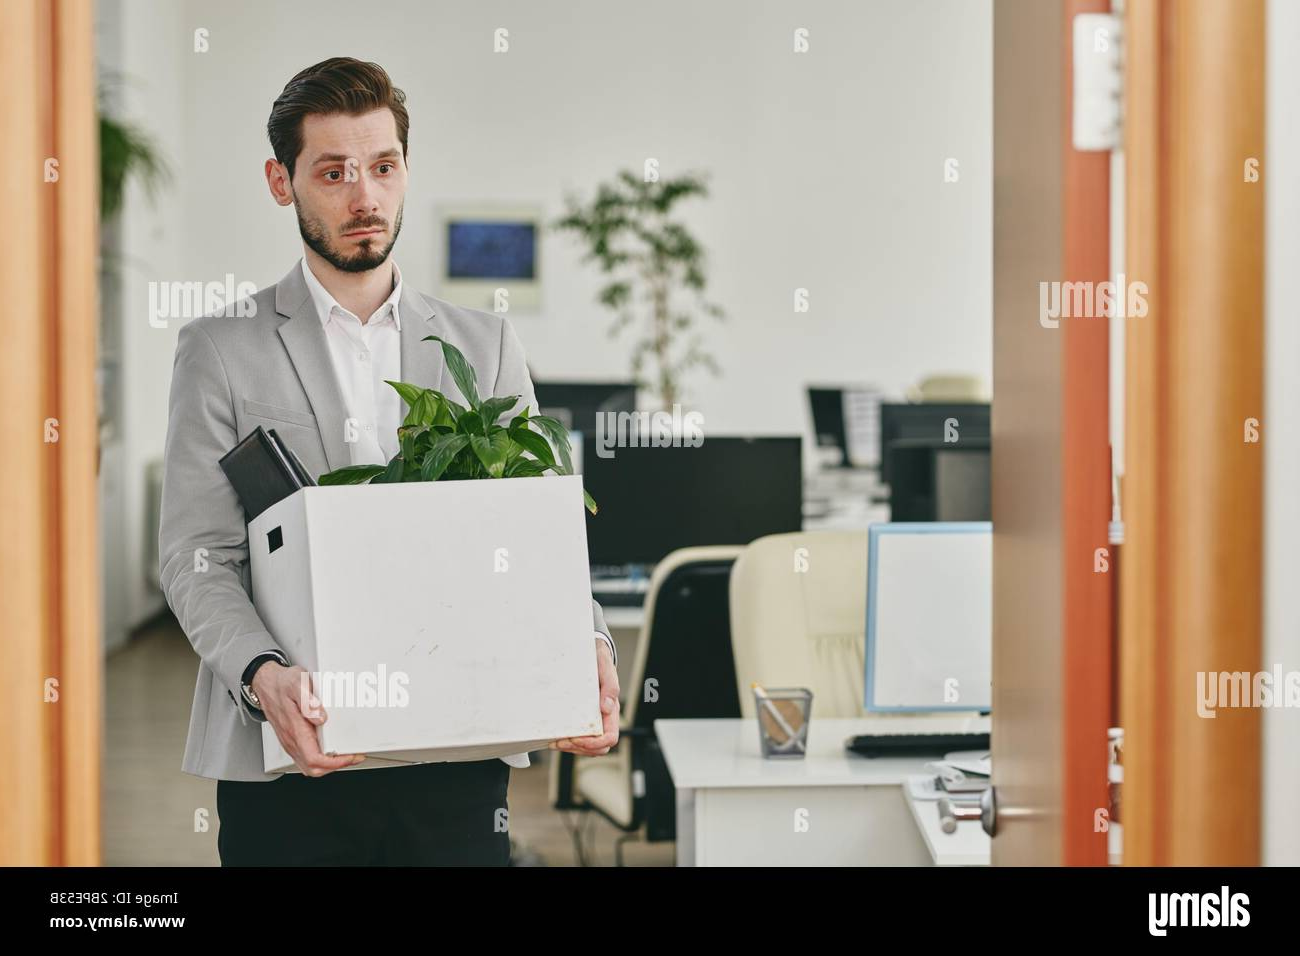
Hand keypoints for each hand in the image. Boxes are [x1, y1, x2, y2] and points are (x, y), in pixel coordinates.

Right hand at [252, 661, 366, 775]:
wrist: (266, 683)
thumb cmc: (282, 684)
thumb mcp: (296, 684)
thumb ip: (308, 702)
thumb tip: (320, 717)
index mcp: (295, 730)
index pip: (314, 759)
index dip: (334, 763)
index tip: (350, 756)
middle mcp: (291, 740)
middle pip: (313, 768)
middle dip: (335, 767)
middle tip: (353, 757)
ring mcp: (290, 741)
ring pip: (309, 766)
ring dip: (329, 765)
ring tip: (346, 755)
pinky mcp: (291, 739)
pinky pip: (306, 758)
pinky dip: (321, 760)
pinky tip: (330, 751)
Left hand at [550, 639, 620, 756]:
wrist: (591, 654)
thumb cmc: (599, 660)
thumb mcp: (605, 667)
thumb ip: (610, 685)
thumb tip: (606, 707)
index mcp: (611, 710)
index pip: (610, 737)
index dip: (595, 743)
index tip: (578, 738)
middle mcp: (603, 718)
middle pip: (598, 748)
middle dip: (580, 748)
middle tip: (562, 741)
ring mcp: (592, 720)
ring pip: (588, 747)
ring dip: (572, 748)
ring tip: (556, 742)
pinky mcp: (582, 719)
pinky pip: (578, 740)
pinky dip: (567, 743)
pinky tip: (556, 737)